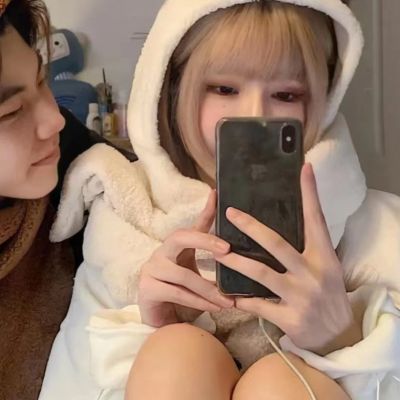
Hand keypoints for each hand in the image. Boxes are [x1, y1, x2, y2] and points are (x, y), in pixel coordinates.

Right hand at [138, 190, 233, 327]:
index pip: (192, 226)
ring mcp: (152, 269)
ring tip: (228, 300)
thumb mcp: (200, 276)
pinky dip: (199, 302)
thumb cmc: (183, 295)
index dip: (205, 210)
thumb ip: (213, 266)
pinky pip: (178, 293)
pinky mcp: (147, 289)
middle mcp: (161, 253)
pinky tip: (215, 307)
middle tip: (227, 249)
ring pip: (183, 274)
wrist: (161, 320)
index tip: (216, 194)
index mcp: (176, 248)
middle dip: (205, 241)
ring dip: (208, 289)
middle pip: (180, 237)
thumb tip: (240, 257)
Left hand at [216, 164, 361, 354]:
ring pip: (261, 274)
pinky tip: (228, 297)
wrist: (338, 337)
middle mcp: (312, 273)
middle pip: (277, 244)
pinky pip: (258, 306)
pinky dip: (242, 301)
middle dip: (251, 227)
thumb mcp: (326, 266)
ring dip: (236, 263)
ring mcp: (301, 296)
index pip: (316, 219)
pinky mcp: (290, 319)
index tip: (303, 168)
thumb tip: (292, 218)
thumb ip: (309, 247)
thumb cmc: (328, 294)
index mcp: (323, 256)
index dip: (310, 193)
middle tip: (230, 212)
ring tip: (218, 254)